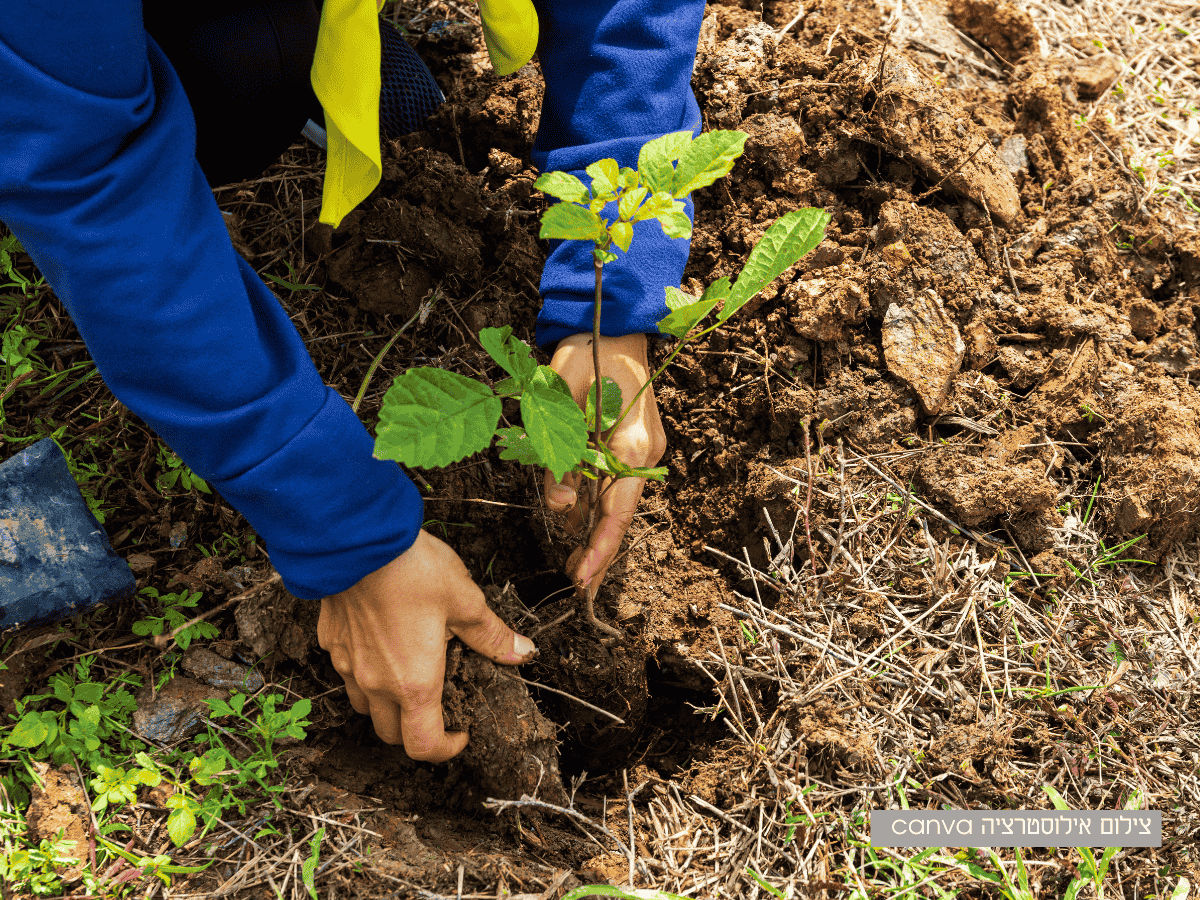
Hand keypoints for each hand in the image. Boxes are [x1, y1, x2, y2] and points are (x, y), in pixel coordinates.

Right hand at [317, 530, 536, 761]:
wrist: (356, 539)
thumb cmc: (412, 570)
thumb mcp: (465, 600)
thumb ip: (491, 635)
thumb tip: (523, 653)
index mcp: (414, 683)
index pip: (423, 746)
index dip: (445, 750)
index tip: (461, 732)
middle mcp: (375, 684)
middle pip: (391, 733)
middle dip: (417, 730)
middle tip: (440, 705)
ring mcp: (348, 664)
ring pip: (364, 706)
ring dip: (387, 705)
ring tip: (410, 674)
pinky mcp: (330, 641)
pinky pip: (347, 672)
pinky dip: (365, 672)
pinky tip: (382, 643)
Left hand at [545, 333, 666, 597]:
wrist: (613, 324)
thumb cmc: (585, 354)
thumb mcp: (560, 402)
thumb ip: (559, 456)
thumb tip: (563, 508)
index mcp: (632, 443)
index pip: (617, 509)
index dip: (599, 548)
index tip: (581, 578)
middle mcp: (644, 452)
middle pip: (622, 514)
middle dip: (601, 553)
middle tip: (578, 586)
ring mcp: (643, 448)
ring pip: (619, 502)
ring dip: (598, 532)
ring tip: (577, 566)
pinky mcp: (634, 444)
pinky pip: (616, 483)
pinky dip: (599, 507)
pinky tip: (583, 527)